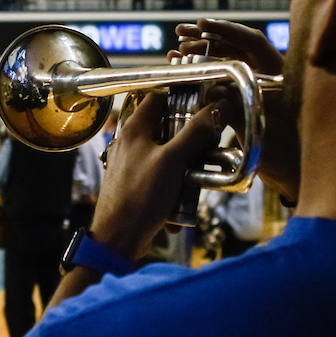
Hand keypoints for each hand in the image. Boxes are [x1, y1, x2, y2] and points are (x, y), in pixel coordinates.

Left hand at [90, 93, 218, 259]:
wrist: (117, 239)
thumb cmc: (139, 198)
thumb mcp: (173, 161)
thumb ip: (195, 133)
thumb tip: (217, 108)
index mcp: (133, 130)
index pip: (157, 98)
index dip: (180, 98)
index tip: (203, 104)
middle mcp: (128, 144)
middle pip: (164, 128)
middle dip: (188, 138)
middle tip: (206, 145)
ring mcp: (130, 165)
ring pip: (165, 155)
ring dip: (184, 166)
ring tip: (196, 176)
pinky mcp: (135, 186)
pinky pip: (160, 178)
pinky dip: (173, 186)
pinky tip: (181, 200)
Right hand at [174, 18, 300, 201]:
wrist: (296, 177)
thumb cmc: (288, 157)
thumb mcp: (261, 134)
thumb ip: (235, 111)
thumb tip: (210, 92)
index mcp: (281, 78)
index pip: (253, 43)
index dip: (228, 31)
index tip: (202, 26)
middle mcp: (269, 77)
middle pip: (236, 48)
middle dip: (207, 39)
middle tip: (181, 35)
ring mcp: (257, 88)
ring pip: (227, 62)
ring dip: (201, 54)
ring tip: (176, 50)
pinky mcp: (246, 101)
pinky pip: (223, 80)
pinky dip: (203, 74)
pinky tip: (183, 71)